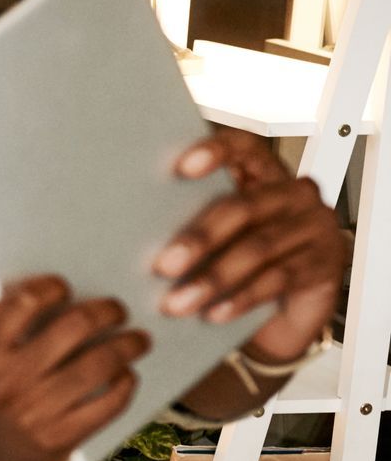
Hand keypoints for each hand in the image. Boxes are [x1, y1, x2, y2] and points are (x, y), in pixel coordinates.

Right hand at [0, 277, 149, 460]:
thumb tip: (35, 273)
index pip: (29, 299)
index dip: (56, 287)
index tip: (67, 288)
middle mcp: (4, 378)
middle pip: (76, 325)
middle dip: (108, 310)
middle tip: (119, 310)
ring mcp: (32, 411)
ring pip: (99, 362)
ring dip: (129, 344)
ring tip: (138, 340)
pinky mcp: (58, 438)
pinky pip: (108, 402)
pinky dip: (125, 383)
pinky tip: (126, 374)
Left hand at [154, 130, 345, 358]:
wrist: (289, 311)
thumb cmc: (242, 265)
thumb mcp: (219, 242)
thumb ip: (192, 225)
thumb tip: (134, 235)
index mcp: (263, 175)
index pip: (244, 147)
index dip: (217, 151)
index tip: (182, 167)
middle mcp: (293, 194)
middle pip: (243, 207)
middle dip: (199, 238)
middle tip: (163, 266)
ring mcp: (314, 226)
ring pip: (258, 248)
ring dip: (213, 279)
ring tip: (178, 303)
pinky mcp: (325, 263)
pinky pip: (279, 279)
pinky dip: (241, 298)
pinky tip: (215, 313)